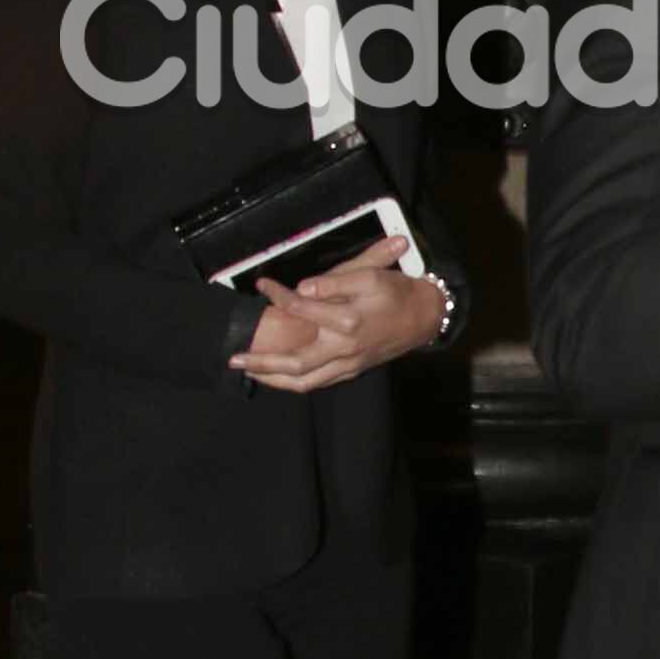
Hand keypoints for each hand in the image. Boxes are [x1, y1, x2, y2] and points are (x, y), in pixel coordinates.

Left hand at [228, 240, 445, 392]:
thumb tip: (302, 289)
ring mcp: (349, 364)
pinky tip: (277, 376)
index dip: (277, 295)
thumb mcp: (369, 275)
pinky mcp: (352, 370)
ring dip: (273, 380)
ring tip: (248, 371)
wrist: (425, 316)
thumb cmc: (396, 291)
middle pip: (294, 364)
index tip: (262, 284)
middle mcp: (345, 348)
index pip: (300, 308)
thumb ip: (334, 282)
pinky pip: (318, 383)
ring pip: (305, 382)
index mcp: (347, 320)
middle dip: (261, 364)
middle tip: (234, 358)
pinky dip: (294, 382)